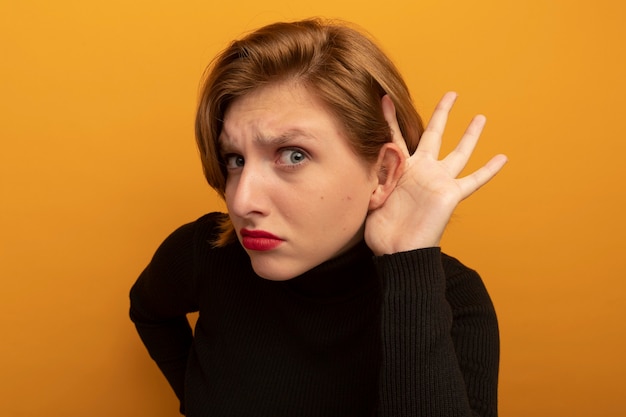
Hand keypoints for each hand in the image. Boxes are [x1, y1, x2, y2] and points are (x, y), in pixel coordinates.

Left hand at [364, 92, 507, 255]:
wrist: (397, 252)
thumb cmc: (381, 230)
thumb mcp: (369, 197)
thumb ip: (371, 174)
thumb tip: (367, 152)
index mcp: (400, 169)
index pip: (395, 137)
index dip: (390, 118)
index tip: (384, 97)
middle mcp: (422, 171)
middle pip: (434, 134)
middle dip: (443, 113)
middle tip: (452, 94)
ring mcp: (438, 181)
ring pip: (458, 152)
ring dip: (470, 135)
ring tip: (481, 117)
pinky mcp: (450, 194)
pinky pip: (474, 180)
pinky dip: (489, 170)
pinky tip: (503, 157)